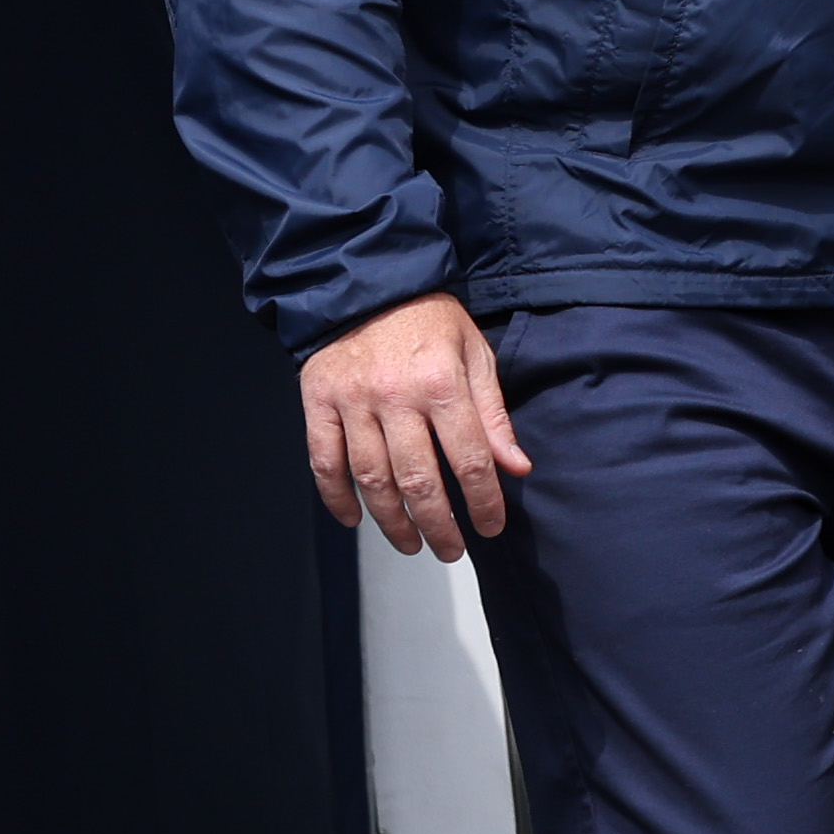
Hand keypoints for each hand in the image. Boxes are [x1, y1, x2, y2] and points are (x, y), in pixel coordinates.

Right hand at [302, 292, 534, 555]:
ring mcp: (351, 402)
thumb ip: (493, 414)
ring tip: (411, 544)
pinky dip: (336, 497)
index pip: (469, 459)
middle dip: (437, 525)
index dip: (483, 501)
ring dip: (391, 521)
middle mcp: (394, 397)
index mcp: (441, 384)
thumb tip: (516, 468)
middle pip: (417, 480)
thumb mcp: (475, 355)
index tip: (491, 526)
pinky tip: (355, 520)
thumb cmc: (430, 321)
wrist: (366, 283)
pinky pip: (324, 461)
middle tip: (451, 550)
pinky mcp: (317, 402)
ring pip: (370, 479)